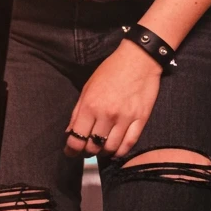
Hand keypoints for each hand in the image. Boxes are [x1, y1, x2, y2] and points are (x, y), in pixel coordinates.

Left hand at [64, 39, 161, 159]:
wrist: (138, 58)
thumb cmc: (111, 70)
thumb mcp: (88, 87)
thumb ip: (78, 111)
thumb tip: (70, 132)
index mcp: (90, 106)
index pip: (76, 139)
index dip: (71, 150)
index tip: (70, 152)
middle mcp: (106, 115)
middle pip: (93, 146)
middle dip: (87, 150)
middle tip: (87, 148)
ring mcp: (124, 118)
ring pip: (110, 148)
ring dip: (103, 152)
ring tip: (101, 147)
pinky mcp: (140, 119)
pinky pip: (129, 144)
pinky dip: (120, 152)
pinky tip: (116, 150)